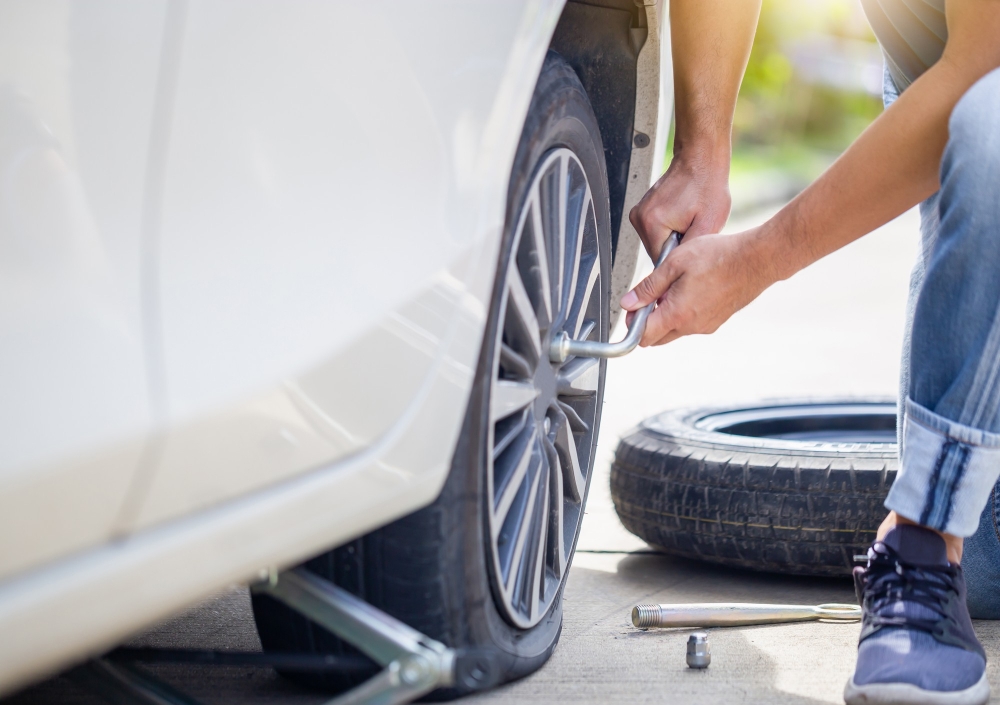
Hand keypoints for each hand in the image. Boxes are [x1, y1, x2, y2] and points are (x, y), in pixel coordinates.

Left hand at [620, 226, 779, 345]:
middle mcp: (692, 327)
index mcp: (677, 314)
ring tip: (676, 285)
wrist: (757, 259)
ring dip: (667, 314)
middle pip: (657, 337)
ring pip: (675, 330)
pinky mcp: (717, 320)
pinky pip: (691, 323)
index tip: (634, 305)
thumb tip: (627, 304)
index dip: (633, 322)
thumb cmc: (718, 256)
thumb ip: (648, 287)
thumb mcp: (674, 264)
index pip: (643, 337)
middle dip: (648, 320)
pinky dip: (684, 312)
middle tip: (653, 293)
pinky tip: (692, 287)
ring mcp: (706, 326)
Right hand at [629, 150, 731, 259]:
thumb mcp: (708, 225)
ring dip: (672, 238)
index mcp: (652, 223)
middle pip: (656, 252)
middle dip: (676, 247)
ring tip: (688, 221)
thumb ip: (689, 252)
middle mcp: (639, 218)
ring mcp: (639, 213)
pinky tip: (682, 216)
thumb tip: (677, 271)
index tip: (692, 245)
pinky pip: (654, 231)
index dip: (679, 258)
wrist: (701, 161)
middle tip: (693, 229)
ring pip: (655, 242)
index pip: (660, 262)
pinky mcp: (642, 210)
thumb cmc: (707, 187)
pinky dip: (669, 229)